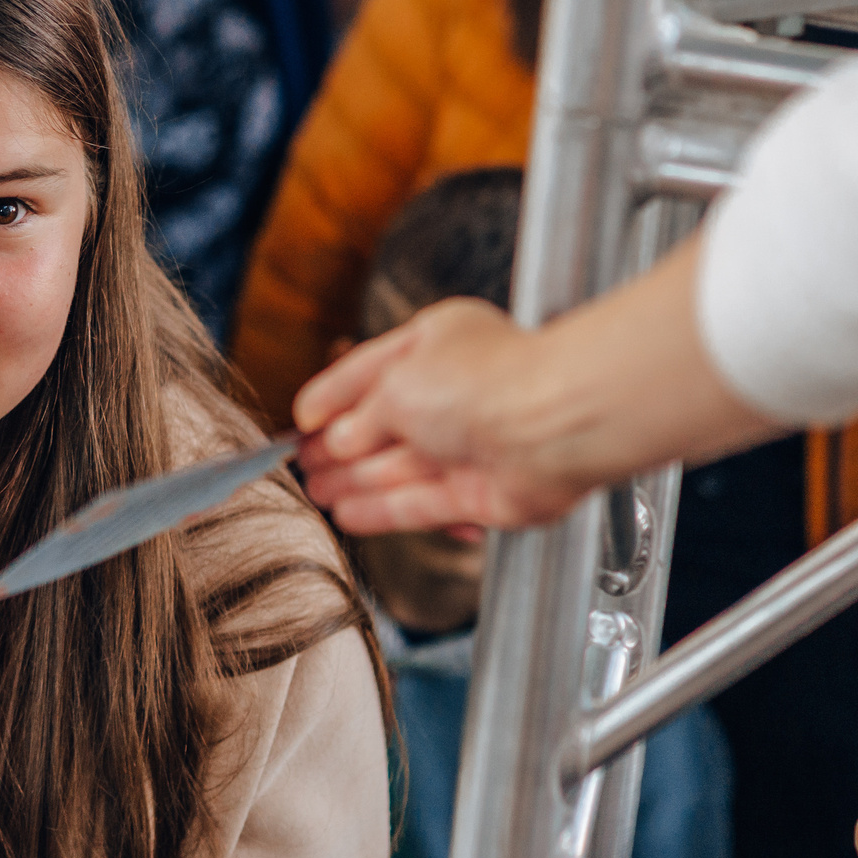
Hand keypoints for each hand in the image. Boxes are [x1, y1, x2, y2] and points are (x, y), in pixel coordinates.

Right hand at [295, 238, 777, 534]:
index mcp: (439, 343)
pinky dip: (383, 510)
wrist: (553, 427)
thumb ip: (360, 415)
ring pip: (399, 468)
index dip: (333, 394)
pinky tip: (351, 514)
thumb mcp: (397, 383)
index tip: (304, 416)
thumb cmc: (490, 382)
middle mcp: (457, 392)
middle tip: (303, 460)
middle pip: (385, 423)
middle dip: (340, 444)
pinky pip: (420, 503)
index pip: (372, 369)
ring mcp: (470, 444)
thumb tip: (341, 439)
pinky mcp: (482, 492)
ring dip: (355, 481)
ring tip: (317, 491)